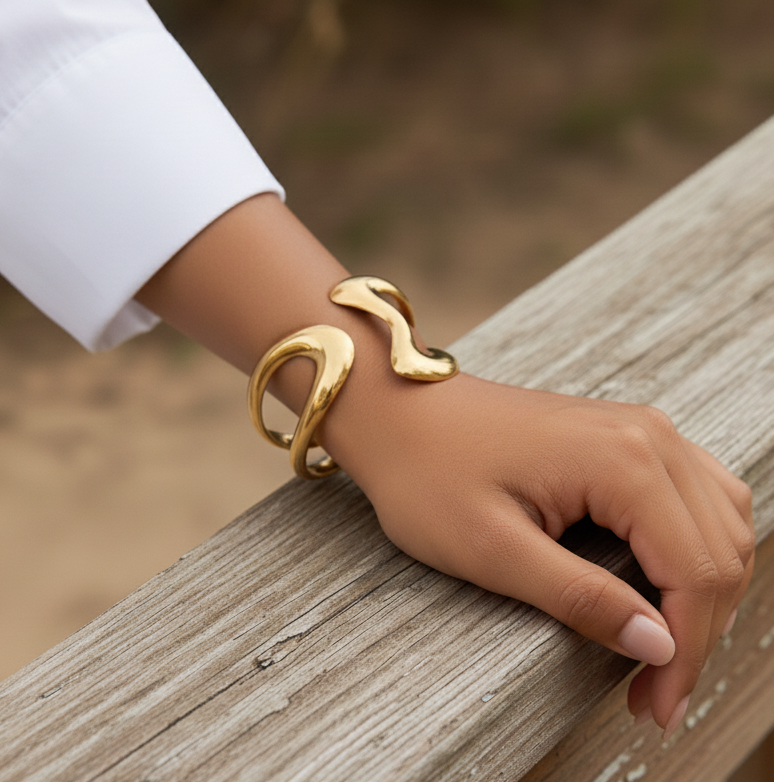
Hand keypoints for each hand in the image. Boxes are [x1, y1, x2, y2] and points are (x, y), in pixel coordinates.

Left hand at [135, 195, 753, 735]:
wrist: (398, 411)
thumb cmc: (427, 471)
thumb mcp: (492, 549)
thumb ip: (581, 597)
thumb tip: (659, 645)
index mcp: (624, 461)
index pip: (696, 573)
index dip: (686, 653)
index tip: (653, 706)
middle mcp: (649, 436)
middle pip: (720, 551)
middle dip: (697, 631)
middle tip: (652, 693)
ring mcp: (640, 429)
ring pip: (719, 522)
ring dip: (704, 592)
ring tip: (660, 647)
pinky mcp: (623, 434)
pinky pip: (695, 494)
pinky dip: (694, 547)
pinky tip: (664, 583)